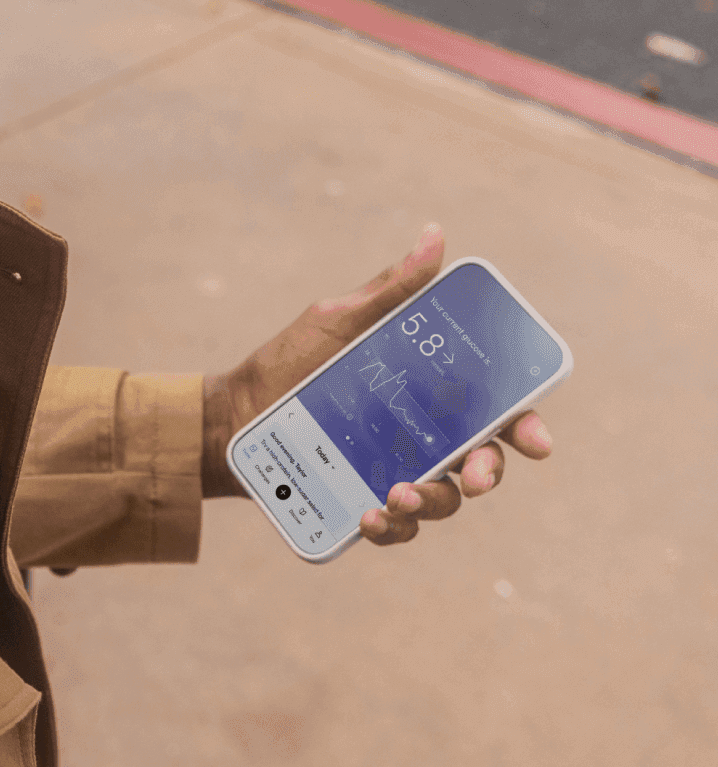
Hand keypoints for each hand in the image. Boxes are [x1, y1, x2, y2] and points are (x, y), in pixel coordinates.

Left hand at [200, 225, 553, 544]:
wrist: (231, 415)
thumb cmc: (289, 363)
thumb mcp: (338, 322)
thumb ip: (390, 290)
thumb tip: (434, 236)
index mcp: (430, 392)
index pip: (495, 409)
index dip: (526, 425)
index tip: (535, 440)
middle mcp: (422, 436)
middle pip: (481, 461)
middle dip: (489, 472)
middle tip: (474, 476)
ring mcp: (396, 473)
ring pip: (444, 500)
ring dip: (433, 502)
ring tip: (397, 494)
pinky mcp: (363, 505)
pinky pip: (395, 529)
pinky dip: (391, 529)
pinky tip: (371, 516)